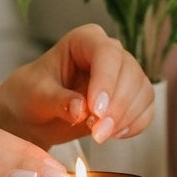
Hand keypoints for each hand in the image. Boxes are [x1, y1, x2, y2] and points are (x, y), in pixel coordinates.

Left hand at [0, 24, 154, 149]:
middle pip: (130, 73)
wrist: (34, 114)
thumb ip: (57, 100)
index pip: (106, 53)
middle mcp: (108, 53)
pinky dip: (134, 125)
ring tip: (100, 135)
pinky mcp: (130, 98)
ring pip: (142, 91)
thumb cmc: (30, 94)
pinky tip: (113, 135)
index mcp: (84, 40)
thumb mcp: (36, 95)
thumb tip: (81, 109)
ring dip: (126, 118)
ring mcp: (122, 75)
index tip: (95, 111)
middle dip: (117, 107)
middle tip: (97, 133)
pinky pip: (145, 110)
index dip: (106, 81)